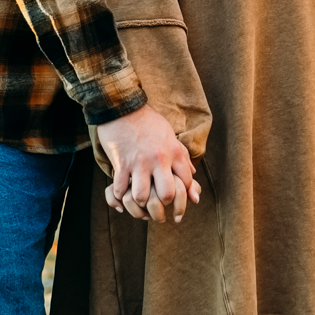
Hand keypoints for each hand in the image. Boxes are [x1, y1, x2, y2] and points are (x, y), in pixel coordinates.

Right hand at [95, 104, 200, 222]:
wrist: (123, 107)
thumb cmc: (148, 123)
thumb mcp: (170, 136)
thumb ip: (182, 157)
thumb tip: (194, 176)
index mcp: (174, 152)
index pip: (187, 182)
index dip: (185, 195)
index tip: (177, 200)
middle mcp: (159, 159)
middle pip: (167, 195)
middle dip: (163, 204)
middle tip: (159, 207)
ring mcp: (139, 162)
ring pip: (142, 196)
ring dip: (139, 202)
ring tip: (139, 201)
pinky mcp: (121, 163)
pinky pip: (120, 188)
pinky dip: (120, 195)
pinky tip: (122, 192)